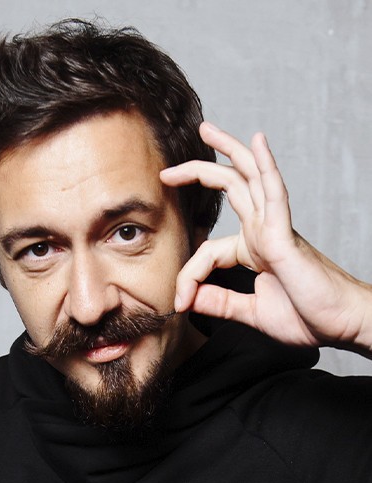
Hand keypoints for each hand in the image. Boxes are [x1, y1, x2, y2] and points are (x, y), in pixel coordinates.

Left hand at [160, 121, 371, 354]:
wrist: (342, 323)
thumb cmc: (306, 315)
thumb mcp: (251, 312)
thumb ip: (220, 303)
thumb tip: (188, 298)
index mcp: (253, 248)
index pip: (207, 250)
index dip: (188, 276)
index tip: (180, 302)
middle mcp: (262, 230)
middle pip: (230, 188)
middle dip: (198, 172)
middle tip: (168, 170)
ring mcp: (275, 227)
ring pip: (249, 178)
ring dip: (228, 151)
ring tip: (206, 131)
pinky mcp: (286, 234)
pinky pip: (275, 193)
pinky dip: (266, 166)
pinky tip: (258, 141)